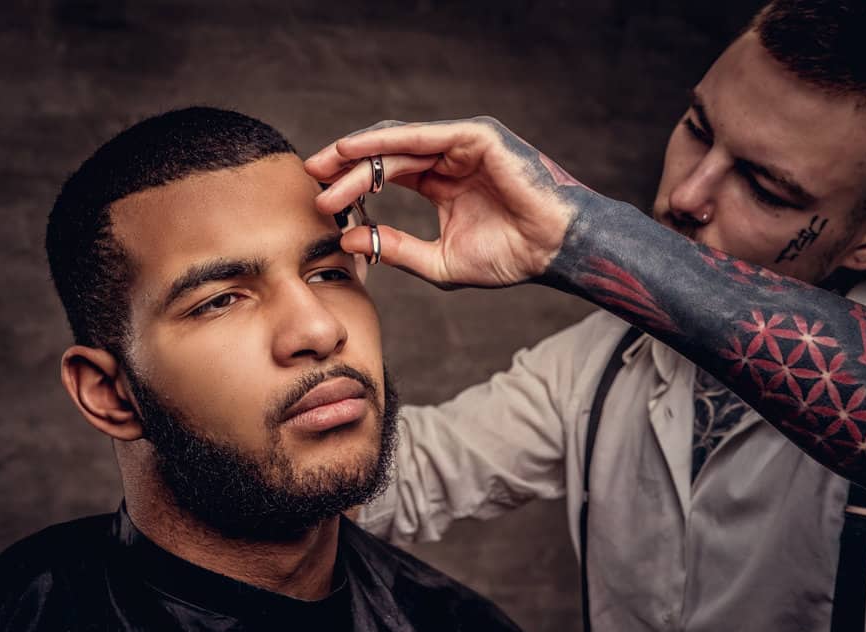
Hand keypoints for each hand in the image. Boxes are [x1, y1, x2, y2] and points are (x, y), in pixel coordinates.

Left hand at [305, 117, 587, 288]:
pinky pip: (423, 136)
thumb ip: (396, 249)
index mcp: (442, 183)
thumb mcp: (439, 262)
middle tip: (312, 178)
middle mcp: (449, 159)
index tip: (321, 200)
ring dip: (359, 155)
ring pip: (398, 144)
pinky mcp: (476, 136)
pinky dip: (388, 142)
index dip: (353, 184)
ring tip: (325, 168)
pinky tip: (357, 152)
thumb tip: (350, 239)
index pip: (387, 175)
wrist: (553, 251)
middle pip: (385, 156)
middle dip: (345, 166)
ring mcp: (462, 144)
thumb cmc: (509, 257)